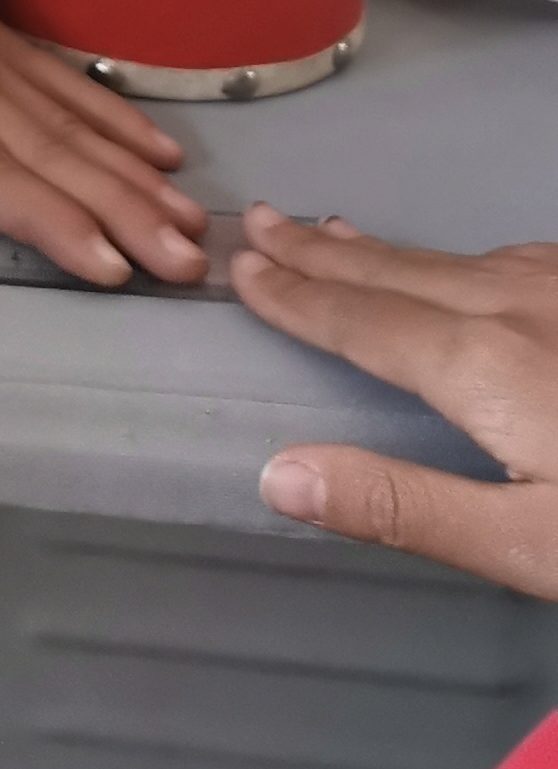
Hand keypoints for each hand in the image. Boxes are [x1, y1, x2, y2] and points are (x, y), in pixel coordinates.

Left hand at [0, 0, 206, 287]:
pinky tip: (159, 153)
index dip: (46, 220)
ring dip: (134, 181)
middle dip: (124, 216)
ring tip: (195, 227)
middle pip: (52, 158)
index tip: (110, 265)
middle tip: (192, 265)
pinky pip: (64, 83)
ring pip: (72, 126)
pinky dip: (115, 121)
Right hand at [240, 208, 557, 594]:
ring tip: (335, 236)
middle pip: (401, 275)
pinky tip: (469, 270)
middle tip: (261, 221)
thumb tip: (276, 473)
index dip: (297, 299)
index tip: (239, 269)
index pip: (363, 323)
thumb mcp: (531, 547)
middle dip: (325, 253)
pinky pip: (515, 263)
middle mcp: (521, 307)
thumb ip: (405, 507)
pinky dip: (458, 261)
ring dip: (386, 252)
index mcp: (483, 364)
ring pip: (458, 262)